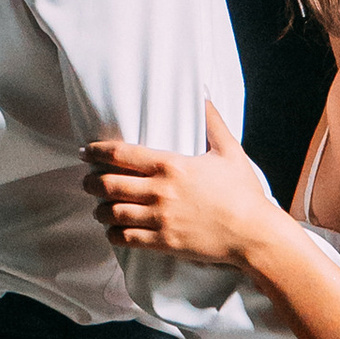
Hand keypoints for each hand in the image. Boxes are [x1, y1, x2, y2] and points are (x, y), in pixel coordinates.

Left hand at [87, 100, 275, 268]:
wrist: (254, 233)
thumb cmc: (243, 192)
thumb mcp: (230, 151)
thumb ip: (213, 122)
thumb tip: (204, 96)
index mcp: (171, 165)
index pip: (122, 154)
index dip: (97, 152)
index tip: (85, 152)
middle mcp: (160, 191)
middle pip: (110, 184)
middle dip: (92, 182)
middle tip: (87, 181)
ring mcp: (161, 219)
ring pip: (114, 213)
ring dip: (100, 209)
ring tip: (98, 207)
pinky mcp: (164, 242)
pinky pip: (127, 239)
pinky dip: (113, 234)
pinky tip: (112, 231)